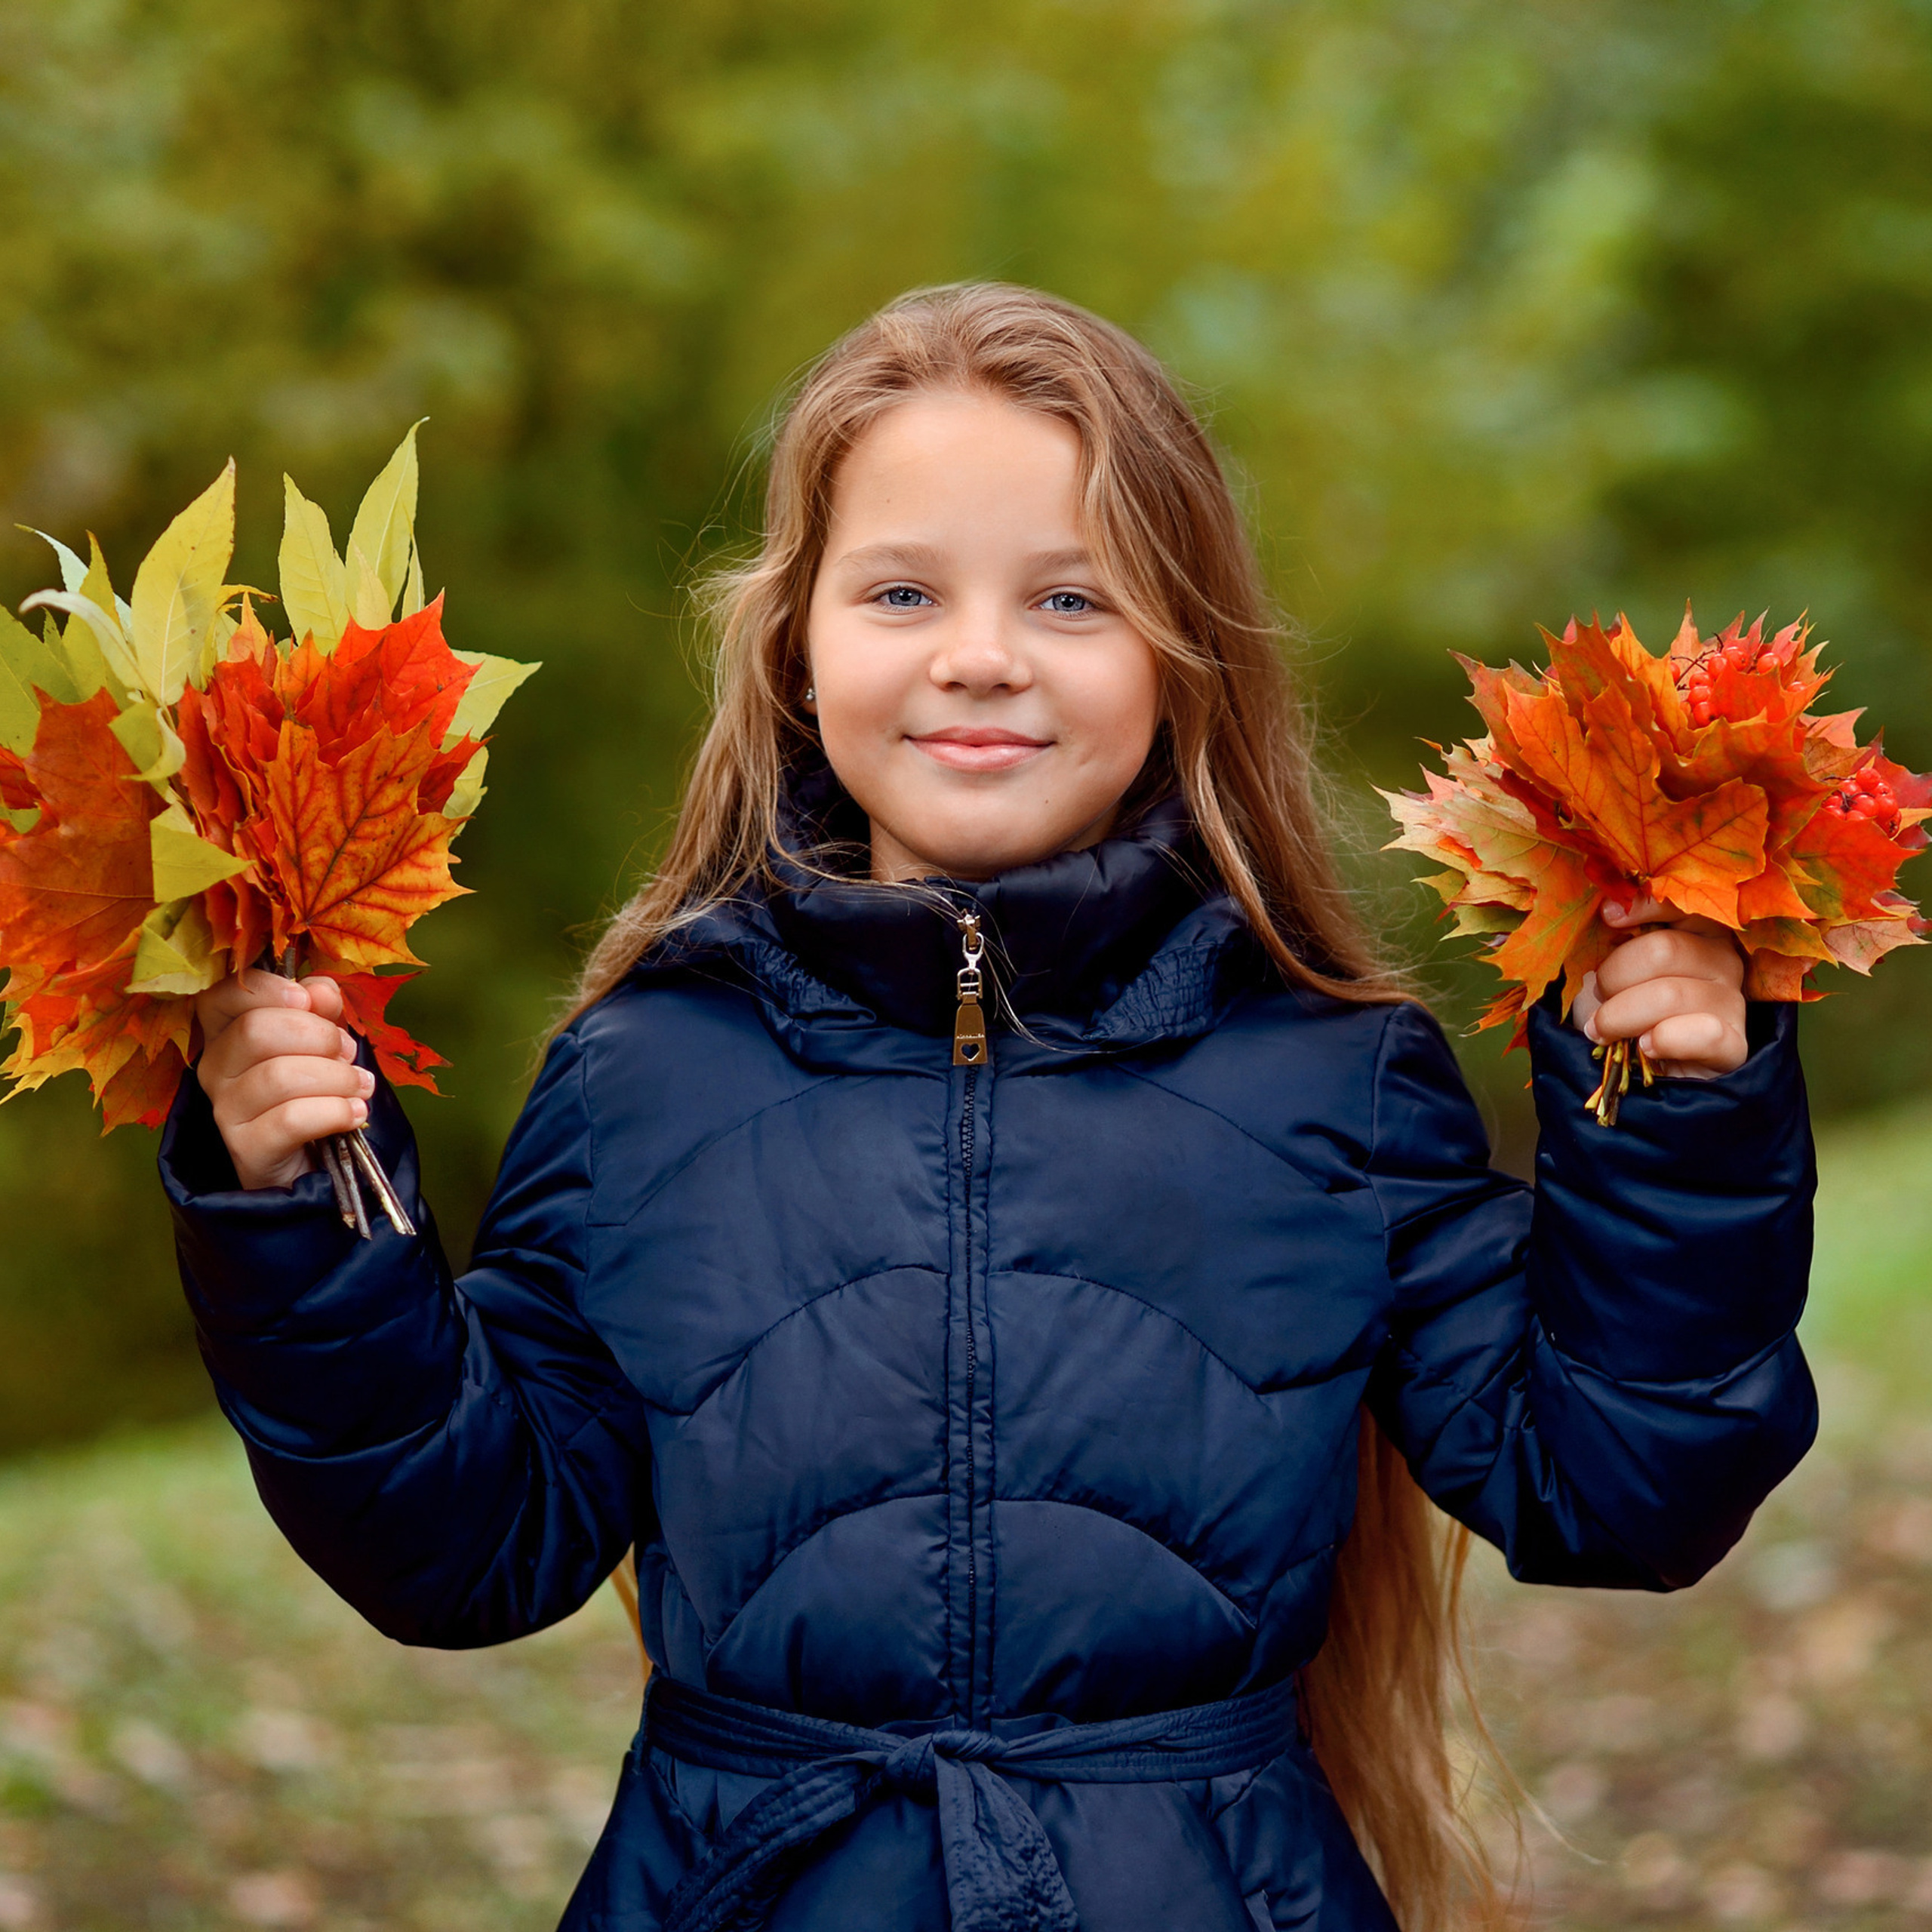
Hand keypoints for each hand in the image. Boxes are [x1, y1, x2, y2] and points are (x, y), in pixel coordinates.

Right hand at [194, 970, 372, 1189]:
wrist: (314, 1162)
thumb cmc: (314, 1090)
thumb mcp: (322, 1040)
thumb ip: (320, 1009)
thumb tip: (319, 991)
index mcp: (227, 1034)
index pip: (221, 996)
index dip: (265, 988)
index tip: (307, 999)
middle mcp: (216, 1069)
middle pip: (255, 1031)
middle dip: (318, 1036)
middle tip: (348, 1054)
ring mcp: (226, 1110)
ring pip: (278, 1076)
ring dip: (335, 1077)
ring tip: (359, 1087)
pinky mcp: (246, 1148)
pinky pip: (291, 1120)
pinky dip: (334, 1111)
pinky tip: (355, 1113)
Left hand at [1571, 895, 1747, 1078]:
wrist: (1637, 1075)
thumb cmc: (1621, 1014)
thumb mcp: (1610, 973)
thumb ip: (1612, 941)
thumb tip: (1609, 909)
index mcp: (1696, 933)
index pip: (1681, 904)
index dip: (1644, 906)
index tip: (1608, 917)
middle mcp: (1722, 961)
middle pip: (1664, 950)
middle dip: (1614, 976)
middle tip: (1598, 998)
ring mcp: (1732, 1002)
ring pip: (1670, 993)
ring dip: (1621, 1015)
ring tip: (1603, 1031)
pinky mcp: (1734, 1045)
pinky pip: (1703, 1032)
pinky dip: (1664, 1039)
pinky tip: (1645, 1047)